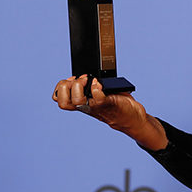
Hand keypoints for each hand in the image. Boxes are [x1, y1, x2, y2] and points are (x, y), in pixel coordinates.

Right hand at [52, 75, 166, 148]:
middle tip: (81, 80)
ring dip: (79, 87)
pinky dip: (97, 88)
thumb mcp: (100, 94)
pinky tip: (100, 84)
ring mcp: (96, 106)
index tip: (71, 79)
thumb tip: (87, 74)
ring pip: (77, 101)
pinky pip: (98, 97)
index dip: (60, 88)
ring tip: (90, 81)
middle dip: (66, 87)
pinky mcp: (108, 103)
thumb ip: (90, 86)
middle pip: (63, 102)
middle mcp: (86, 106)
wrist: (132, 117)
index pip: (59, 99)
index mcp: (82, 103)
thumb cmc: (117, 104)